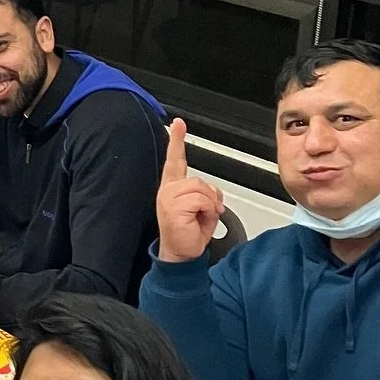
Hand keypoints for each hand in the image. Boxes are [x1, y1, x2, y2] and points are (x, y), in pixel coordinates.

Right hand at [156, 117, 224, 262]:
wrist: (181, 255)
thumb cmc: (189, 234)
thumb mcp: (203, 209)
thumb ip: (206, 193)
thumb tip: (211, 193)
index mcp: (173, 188)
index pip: (175, 160)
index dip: (176, 140)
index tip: (177, 124)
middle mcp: (168, 190)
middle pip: (199, 180)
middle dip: (210, 197)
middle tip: (206, 213)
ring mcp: (168, 197)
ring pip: (200, 188)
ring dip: (208, 204)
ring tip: (200, 218)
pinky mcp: (172, 206)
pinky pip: (200, 199)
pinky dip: (206, 210)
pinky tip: (198, 220)